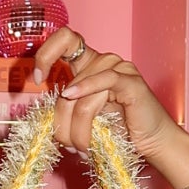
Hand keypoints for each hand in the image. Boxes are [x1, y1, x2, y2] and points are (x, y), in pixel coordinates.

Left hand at [27, 27, 188, 188]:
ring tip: (81, 147)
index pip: (64, 41)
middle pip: (67, 82)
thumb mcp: (84, 119)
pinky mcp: (131, 81)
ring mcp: (119, 68)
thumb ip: (67, 109)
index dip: (45, 54)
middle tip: (66, 144)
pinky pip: (105, 79)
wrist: (151, 143)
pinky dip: (86, 89)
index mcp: (89, 65)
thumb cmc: (119, 131)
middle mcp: (103, 61)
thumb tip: (45, 119)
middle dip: (61, 119)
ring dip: (77, 125)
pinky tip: (73, 96)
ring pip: (80, 90)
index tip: (36, 79)